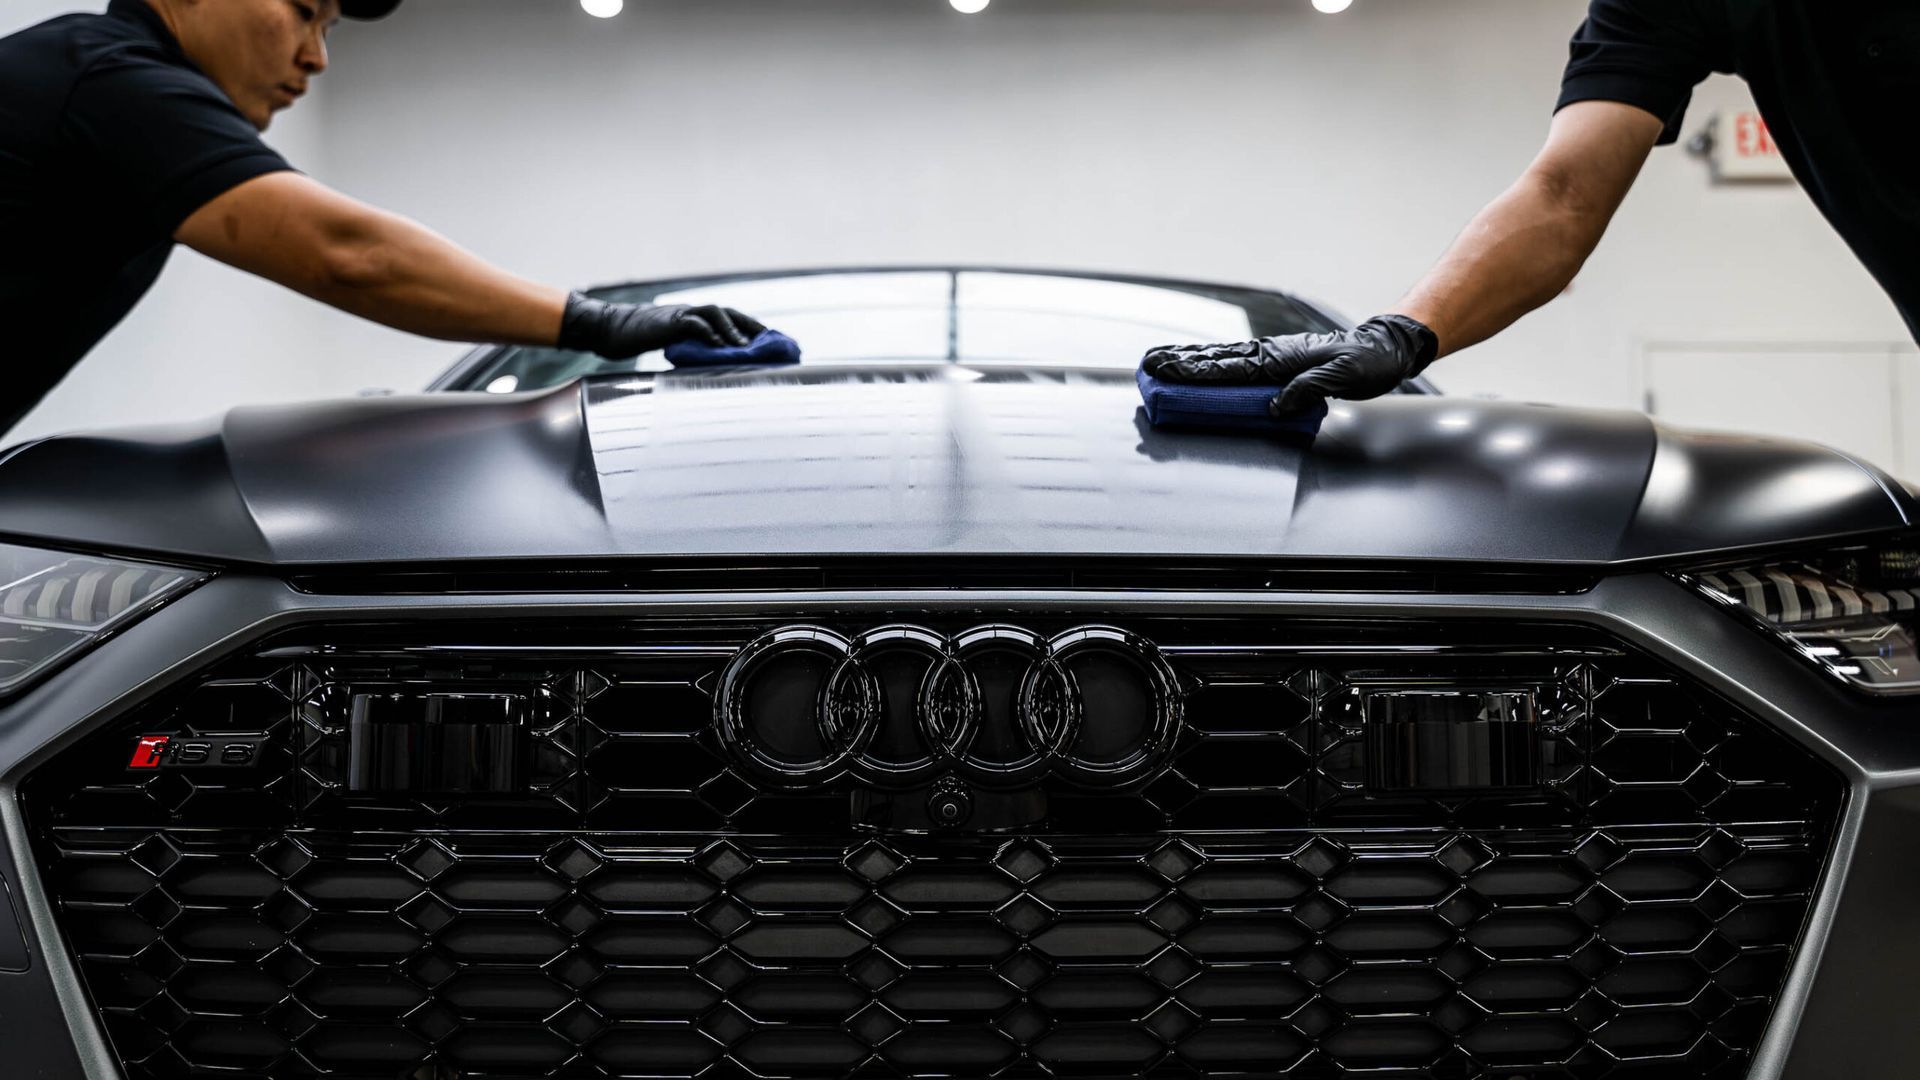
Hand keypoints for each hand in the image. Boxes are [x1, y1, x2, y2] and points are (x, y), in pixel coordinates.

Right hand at [558, 292, 767, 358]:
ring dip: (733, 328)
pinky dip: (707, 332)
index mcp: (694, 318)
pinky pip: (692, 323)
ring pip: (714, 312)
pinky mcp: (669, 321)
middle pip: (728, 312)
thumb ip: (691, 350)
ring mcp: (680, 314)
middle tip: (771, 340)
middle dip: (751, 324)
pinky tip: (718, 344)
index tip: (770, 340)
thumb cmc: (639, 339)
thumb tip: (711, 366)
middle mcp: (691, 312)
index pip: (727, 318)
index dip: (749, 327)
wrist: (611, 329)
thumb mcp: (671, 345)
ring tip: (747, 345)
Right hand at [1142, 314, 1438, 414]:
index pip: (1229, 368)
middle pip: (1217, 359)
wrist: (1384, 347)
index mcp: (1281, 359)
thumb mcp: (1342, 378)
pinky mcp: (1279, 361)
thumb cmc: (1367, 362)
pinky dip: (1216, 361)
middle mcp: (1271, 354)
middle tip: (1149, 363)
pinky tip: (1204, 362)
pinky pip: (1239, 362)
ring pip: (1224, 357)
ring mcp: (1273, 355)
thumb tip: (1274, 406)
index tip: (1165, 369)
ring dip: (1193, 359)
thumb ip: (1306, 390)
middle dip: (1181, 362)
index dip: (1195, 370)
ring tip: (1164, 360)